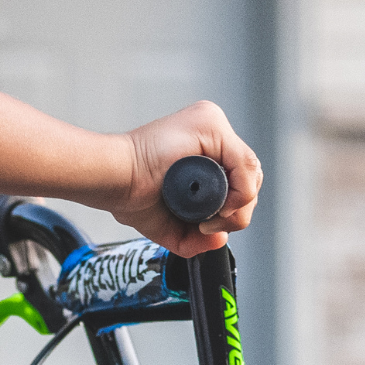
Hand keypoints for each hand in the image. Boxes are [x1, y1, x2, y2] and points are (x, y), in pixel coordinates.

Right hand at [88, 102, 261, 254]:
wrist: (113, 181)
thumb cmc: (129, 194)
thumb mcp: (170, 224)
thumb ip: (195, 237)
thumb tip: (219, 239)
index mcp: (203, 148)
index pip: (238, 180)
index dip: (231, 209)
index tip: (205, 225)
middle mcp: (211, 132)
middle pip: (250, 176)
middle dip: (238, 210)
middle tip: (209, 226)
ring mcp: (212, 125)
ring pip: (251, 171)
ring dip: (237, 205)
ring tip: (209, 219)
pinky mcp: (212, 125)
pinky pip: (244, 164)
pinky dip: (238, 193)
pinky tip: (217, 208)